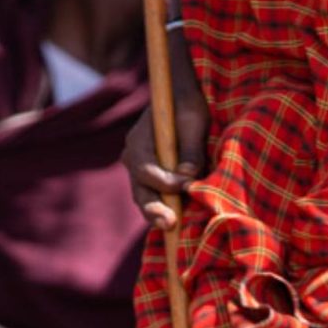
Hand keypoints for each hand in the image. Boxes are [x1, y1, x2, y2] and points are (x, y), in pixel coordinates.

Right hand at [121, 100, 204, 232]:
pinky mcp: (152, 179)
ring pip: (145, 198)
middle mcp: (133, 159)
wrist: (182, 98)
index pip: (146, 170)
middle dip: (155, 210)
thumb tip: (189, 176)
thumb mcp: (193, 120)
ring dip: (159, 214)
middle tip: (170, 224)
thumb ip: (191, 147)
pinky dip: (166, 208)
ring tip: (172, 229)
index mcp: (138, 142)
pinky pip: (155, 197)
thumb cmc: (188, 104)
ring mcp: (140, 171)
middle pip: (141, 191)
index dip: (165, 182)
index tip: (187, 186)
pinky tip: (179, 223)